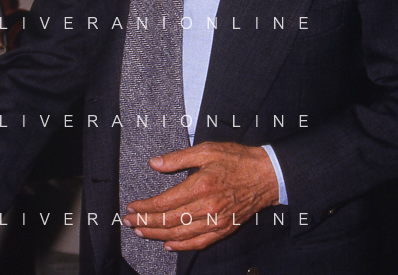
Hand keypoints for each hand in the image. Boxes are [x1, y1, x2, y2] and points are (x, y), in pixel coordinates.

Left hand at [123, 141, 279, 251]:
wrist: (267, 175)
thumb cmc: (237, 159)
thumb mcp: (206, 150)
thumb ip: (178, 158)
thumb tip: (154, 163)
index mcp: (200, 186)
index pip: (165, 203)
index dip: (145, 207)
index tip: (132, 207)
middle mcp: (208, 208)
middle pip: (169, 221)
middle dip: (146, 222)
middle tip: (129, 221)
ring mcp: (217, 221)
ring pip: (181, 234)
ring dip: (158, 234)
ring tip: (142, 232)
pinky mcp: (225, 229)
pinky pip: (200, 242)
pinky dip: (182, 246)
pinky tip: (168, 245)